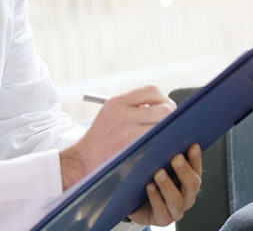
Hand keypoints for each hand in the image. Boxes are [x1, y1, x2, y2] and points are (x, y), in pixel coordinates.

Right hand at [59, 85, 174, 188]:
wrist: (82, 162)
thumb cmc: (100, 137)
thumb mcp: (110, 112)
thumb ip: (133, 105)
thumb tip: (164, 103)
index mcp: (117, 103)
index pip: (152, 91)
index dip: (163, 98)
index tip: (165, 106)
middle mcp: (123, 116)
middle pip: (164, 109)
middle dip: (170, 116)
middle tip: (169, 123)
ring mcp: (129, 134)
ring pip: (163, 127)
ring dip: (167, 130)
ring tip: (162, 134)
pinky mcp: (133, 151)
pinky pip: (157, 143)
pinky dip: (161, 143)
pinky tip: (157, 145)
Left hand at [129, 143, 202, 225]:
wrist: (134, 204)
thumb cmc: (147, 179)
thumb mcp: (154, 162)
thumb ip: (161, 149)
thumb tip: (159, 128)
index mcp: (189, 179)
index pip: (196, 167)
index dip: (196, 157)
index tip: (192, 145)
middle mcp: (187, 195)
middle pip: (192, 184)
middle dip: (184, 171)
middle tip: (176, 158)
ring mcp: (176, 209)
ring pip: (176, 200)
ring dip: (168, 186)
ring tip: (158, 173)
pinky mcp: (163, 219)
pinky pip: (162, 211)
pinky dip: (156, 198)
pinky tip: (149, 187)